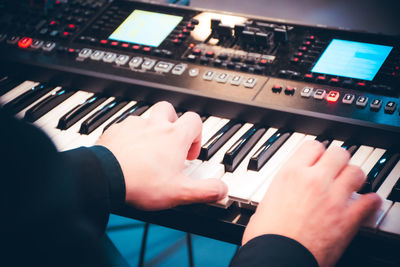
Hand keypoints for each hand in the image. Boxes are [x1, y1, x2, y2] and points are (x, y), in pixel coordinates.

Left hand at [96, 101, 227, 209]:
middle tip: (170, 143)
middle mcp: (154, 126)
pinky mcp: (115, 131)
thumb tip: (222, 190)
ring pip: (146, 118)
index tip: (189, 154)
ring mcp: (133, 126)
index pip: (194, 120)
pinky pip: (125, 128)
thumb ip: (206, 191)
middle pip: (169, 109)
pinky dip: (129, 137)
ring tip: (148, 152)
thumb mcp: (181, 192)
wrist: (104, 178)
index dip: (196, 135)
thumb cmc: (142, 182)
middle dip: (172, 123)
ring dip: (150, 130)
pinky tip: (128, 154)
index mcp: (174, 137)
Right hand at [242, 140, 380, 266]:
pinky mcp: (347, 219)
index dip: (317, 152)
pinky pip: (369, 201)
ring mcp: (333, 198)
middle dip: (339, 160)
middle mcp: (314, 180)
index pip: (313, 146)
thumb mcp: (266, 202)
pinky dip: (371, 201)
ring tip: (351, 183)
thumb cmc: (266, 235)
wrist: (277, 258)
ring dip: (355, 177)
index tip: (319, 158)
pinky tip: (368, 202)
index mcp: (290, 174)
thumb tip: (286, 193)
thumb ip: (282, 190)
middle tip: (337, 168)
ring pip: (356, 172)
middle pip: (338, 154)